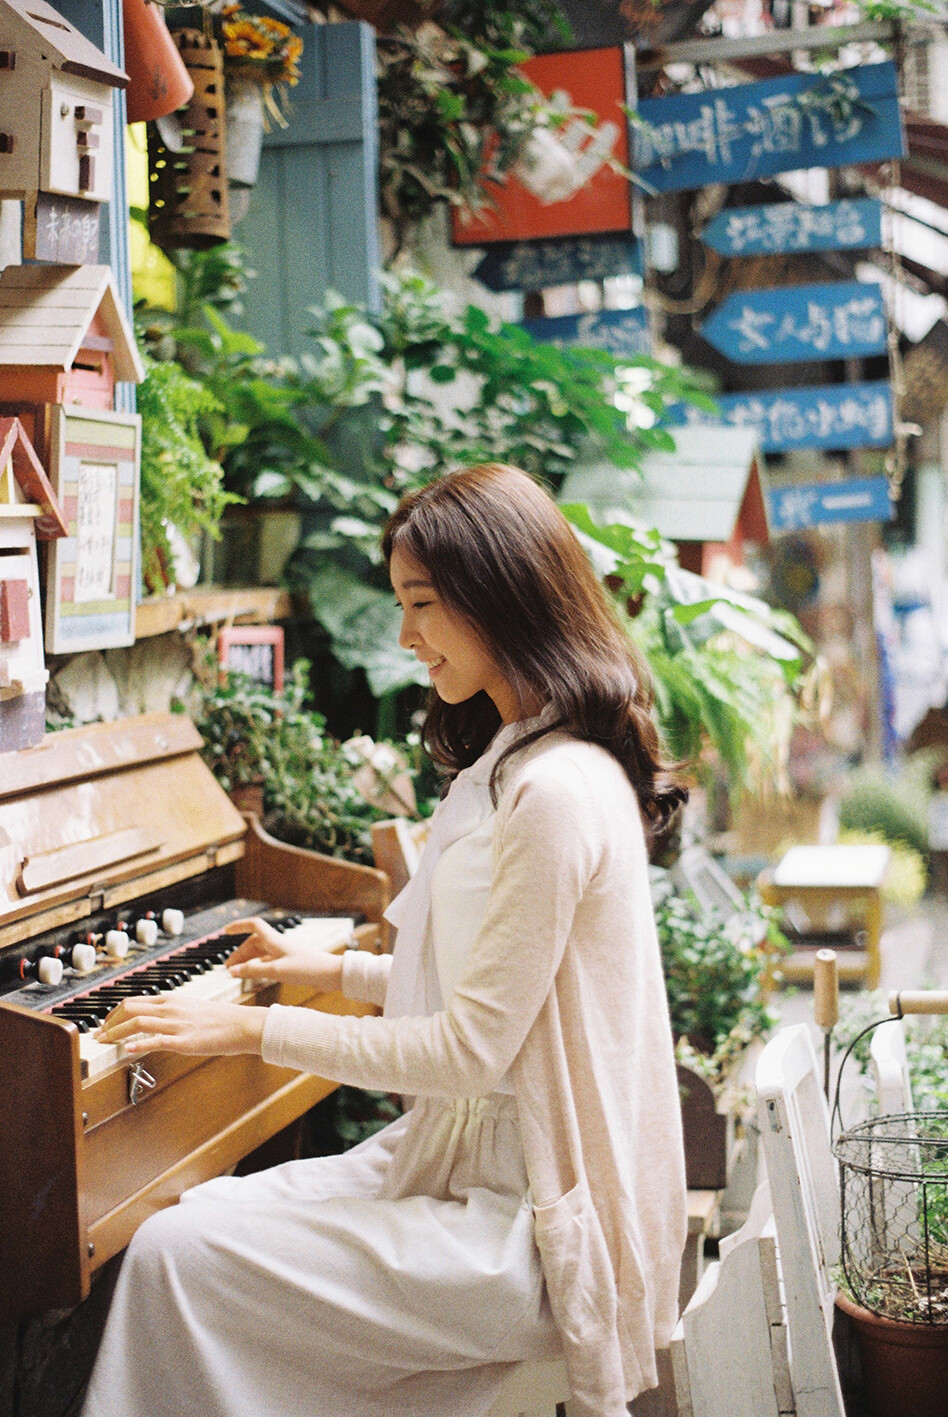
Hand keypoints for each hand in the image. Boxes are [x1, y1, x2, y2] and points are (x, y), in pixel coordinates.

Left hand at [97, 996, 265, 1056]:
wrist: (241, 1025)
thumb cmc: (219, 1019)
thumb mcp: (190, 1009)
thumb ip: (170, 1013)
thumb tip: (153, 1020)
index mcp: (171, 1000)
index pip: (133, 1001)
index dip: (113, 1013)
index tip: (103, 1024)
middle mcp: (170, 1009)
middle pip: (129, 1009)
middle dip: (108, 1023)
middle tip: (98, 1035)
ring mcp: (176, 1024)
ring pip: (137, 1022)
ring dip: (116, 1033)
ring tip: (104, 1042)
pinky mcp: (184, 1041)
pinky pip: (157, 1041)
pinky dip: (139, 1044)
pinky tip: (128, 1050)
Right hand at [223, 917, 345, 991]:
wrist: (331, 974)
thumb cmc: (307, 968)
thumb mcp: (276, 971)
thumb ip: (253, 971)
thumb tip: (233, 971)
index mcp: (275, 940)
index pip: (253, 925)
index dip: (239, 926)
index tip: (225, 931)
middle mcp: (278, 945)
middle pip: (253, 943)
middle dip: (239, 953)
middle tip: (228, 967)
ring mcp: (284, 954)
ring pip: (260, 954)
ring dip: (248, 961)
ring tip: (236, 972)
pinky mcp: (289, 964)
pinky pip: (268, 963)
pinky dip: (258, 968)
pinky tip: (254, 975)